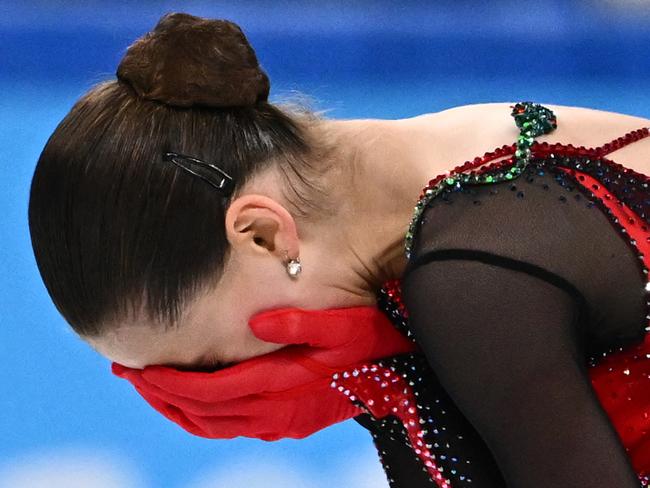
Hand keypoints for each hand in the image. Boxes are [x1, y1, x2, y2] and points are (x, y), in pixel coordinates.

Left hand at [111, 306, 418, 440]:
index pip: (210, 390)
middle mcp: (276, 415)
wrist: (399, 380)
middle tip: (128, 373)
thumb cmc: (373, 345)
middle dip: (160, 394)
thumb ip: (303, 322)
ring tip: (147, 386)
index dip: (170, 382)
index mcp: (285, 388)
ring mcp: (279, 425)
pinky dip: (198, 416)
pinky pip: (228, 428)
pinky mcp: (285, 426)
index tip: (138, 367)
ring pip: (210, 425)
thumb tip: (257, 322)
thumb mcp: (346, 326)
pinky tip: (186, 400)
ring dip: (174, 408)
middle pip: (202, 412)